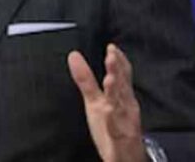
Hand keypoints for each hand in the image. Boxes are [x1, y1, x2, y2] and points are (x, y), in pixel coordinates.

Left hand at [68, 44, 145, 161]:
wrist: (124, 156)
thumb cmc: (111, 125)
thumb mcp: (95, 100)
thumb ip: (85, 78)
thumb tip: (73, 55)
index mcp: (120, 97)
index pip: (123, 76)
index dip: (119, 62)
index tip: (112, 47)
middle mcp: (124, 107)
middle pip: (122, 86)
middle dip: (118, 72)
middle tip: (111, 56)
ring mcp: (124, 123)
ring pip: (120, 105)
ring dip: (117, 92)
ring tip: (110, 78)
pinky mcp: (119, 140)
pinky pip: (117, 131)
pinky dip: (114, 122)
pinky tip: (108, 112)